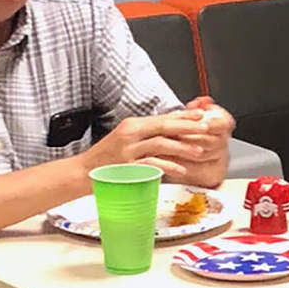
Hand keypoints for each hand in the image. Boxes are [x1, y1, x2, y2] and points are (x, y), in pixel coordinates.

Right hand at [79, 102, 234, 185]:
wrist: (82, 172)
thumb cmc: (107, 159)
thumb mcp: (127, 141)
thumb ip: (148, 137)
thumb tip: (173, 135)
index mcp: (132, 125)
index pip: (162, 117)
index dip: (183, 116)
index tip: (201, 115)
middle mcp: (130, 134)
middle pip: (164, 127)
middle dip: (188, 127)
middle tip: (206, 129)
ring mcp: (128, 150)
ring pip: (161, 144)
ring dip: (182, 147)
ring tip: (199, 151)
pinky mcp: (127, 167)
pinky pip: (152, 164)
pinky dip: (168, 166)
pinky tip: (181, 169)